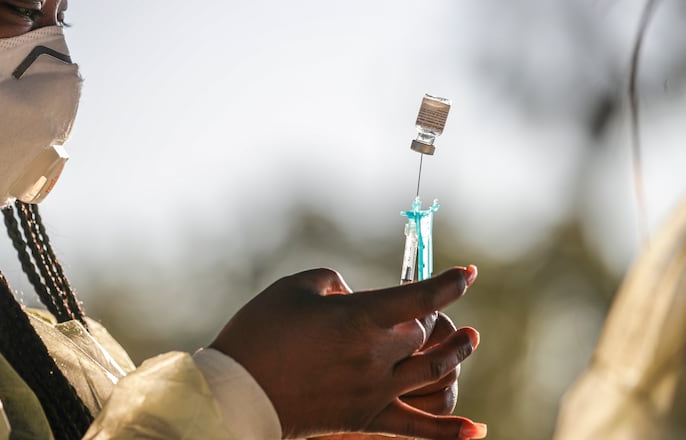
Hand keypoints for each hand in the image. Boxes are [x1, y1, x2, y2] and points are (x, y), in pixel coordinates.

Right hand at [210, 266, 486, 438]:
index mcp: (360, 318)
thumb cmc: (261, 331)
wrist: (238, 392)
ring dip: (456, 353)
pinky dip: (449, 430)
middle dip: (427, 315)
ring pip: (432, 370)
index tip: (470, 274)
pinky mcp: (365, 417)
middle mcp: (376, 356)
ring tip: (471, 338)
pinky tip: (476, 431)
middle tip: (419, 306)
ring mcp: (374, 390)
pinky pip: (417, 427)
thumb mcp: (295, 287)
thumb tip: (355, 296)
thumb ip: (335, 281)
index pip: (420, 297)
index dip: (450, 283)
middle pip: (422, 332)